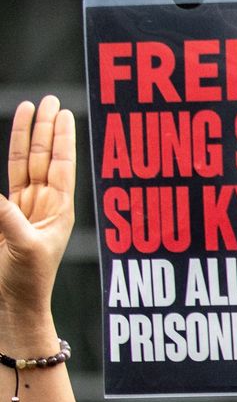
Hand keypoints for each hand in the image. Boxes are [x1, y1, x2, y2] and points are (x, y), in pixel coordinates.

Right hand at [0, 96, 76, 334]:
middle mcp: (46, 205)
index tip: (65, 112)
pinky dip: (11, 158)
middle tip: (50, 98)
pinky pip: (10, 178)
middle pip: (46, 157)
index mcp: (59, 211)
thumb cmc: (27, 281)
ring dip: (29, 137)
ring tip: (32, 108)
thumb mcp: (22, 248)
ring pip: (26, 163)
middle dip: (47, 129)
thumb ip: (8, 220)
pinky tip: (16, 142)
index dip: (62, 138)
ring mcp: (26, 207)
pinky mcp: (7, 214)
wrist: (14, 303)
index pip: (62, 165)